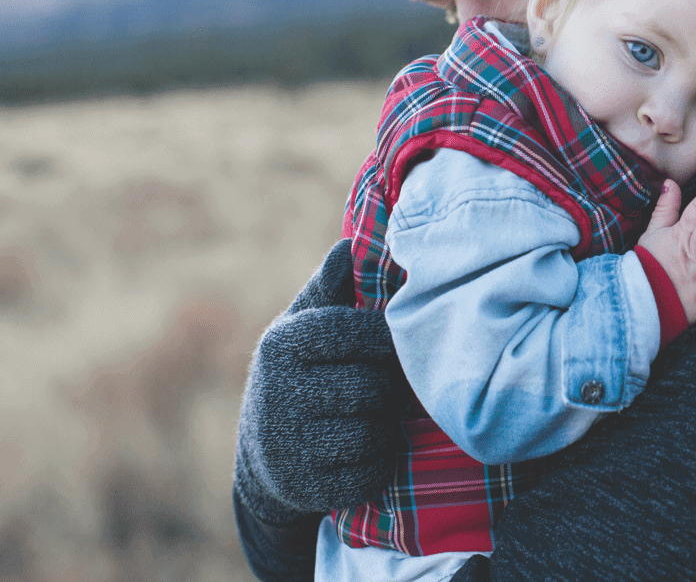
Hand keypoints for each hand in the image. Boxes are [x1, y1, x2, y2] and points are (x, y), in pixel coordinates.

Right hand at [234, 239, 403, 521]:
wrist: (265, 452)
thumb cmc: (304, 370)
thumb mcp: (306, 324)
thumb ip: (332, 286)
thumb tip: (351, 245)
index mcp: (283, 343)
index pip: (355, 332)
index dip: (386, 338)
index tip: (392, 344)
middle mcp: (278, 393)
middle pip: (372, 387)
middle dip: (389, 388)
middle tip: (387, 386)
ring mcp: (288, 445)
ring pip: (374, 432)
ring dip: (387, 426)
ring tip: (377, 416)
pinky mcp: (304, 487)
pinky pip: (370, 472)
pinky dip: (380, 463)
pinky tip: (367, 449)